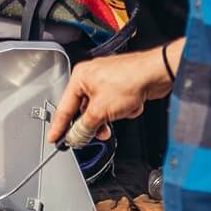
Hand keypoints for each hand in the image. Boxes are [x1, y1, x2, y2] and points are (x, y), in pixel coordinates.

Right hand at [47, 43, 175, 145]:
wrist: (156, 73)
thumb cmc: (129, 79)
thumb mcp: (100, 110)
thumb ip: (85, 126)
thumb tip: (76, 136)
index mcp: (80, 77)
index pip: (64, 107)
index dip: (59, 126)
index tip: (54, 138)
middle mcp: (91, 77)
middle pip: (83, 110)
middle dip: (94, 122)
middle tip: (94, 134)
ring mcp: (107, 81)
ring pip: (101, 109)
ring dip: (110, 116)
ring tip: (118, 115)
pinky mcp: (120, 86)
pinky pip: (114, 106)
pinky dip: (122, 109)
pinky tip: (131, 105)